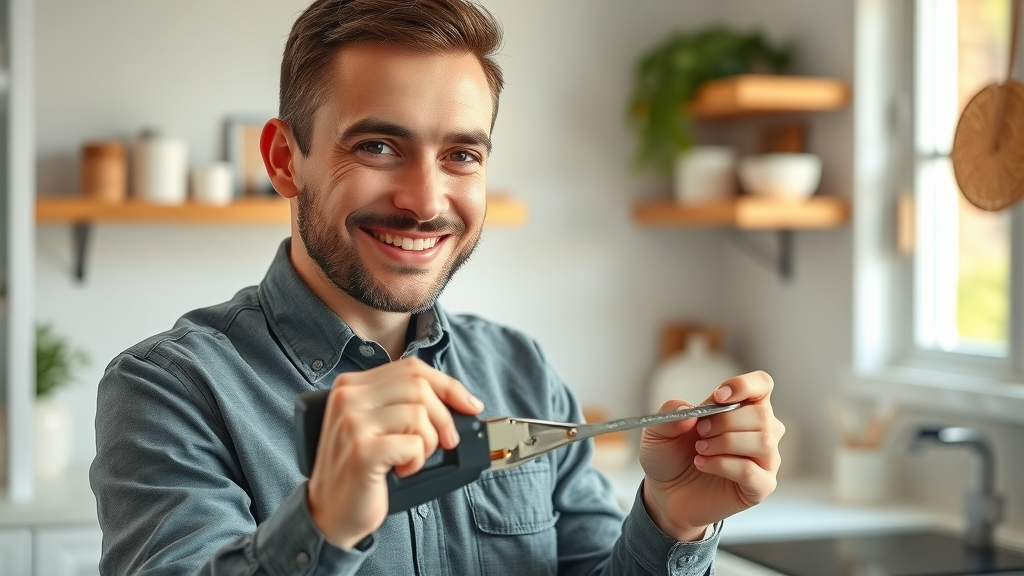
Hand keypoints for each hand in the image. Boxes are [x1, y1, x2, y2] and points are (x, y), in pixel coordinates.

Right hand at [306, 357, 483, 547]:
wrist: (329, 512)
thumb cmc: (360, 470)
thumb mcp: (377, 425)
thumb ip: (403, 404)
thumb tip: (460, 400)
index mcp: (351, 385)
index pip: (411, 368)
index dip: (448, 386)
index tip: (470, 405)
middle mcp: (347, 397)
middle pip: (418, 386)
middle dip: (443, 417)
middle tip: (446, 442)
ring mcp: (352, 422)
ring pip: (419, 414)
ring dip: (428, 443)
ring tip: (411, 459)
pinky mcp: (362, 450)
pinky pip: (414, 443)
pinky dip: (418, 461)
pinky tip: (402, 470)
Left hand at [638, 371, 783, 540]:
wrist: (666, 492)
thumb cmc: (671, 455)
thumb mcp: (659, 428)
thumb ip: (670, 412)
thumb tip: (689, 412)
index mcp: (743, 408)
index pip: (762, 384)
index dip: (744, 386)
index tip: (717, 397)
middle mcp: (762, 431)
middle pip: (762, 414)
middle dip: (725, 421)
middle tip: (700, 432)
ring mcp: (765, 460)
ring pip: (762, 441)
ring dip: (725, 443)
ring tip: (700, 450)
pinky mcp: (761, 486)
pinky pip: (751, 471)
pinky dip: (722, 465)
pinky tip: (703, 465)